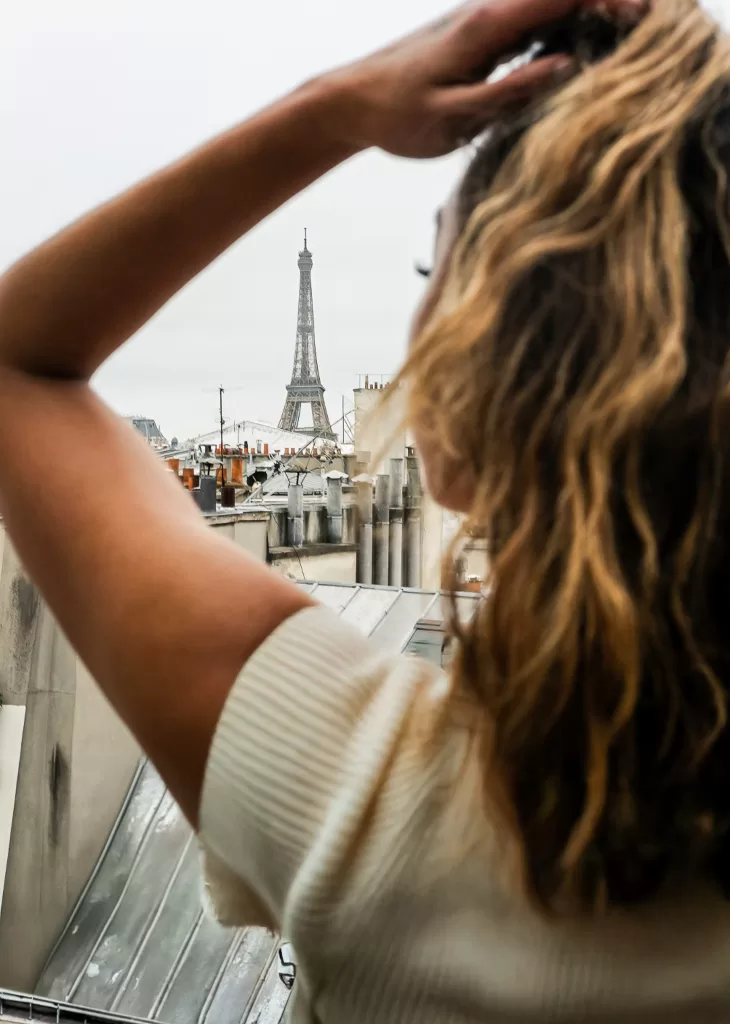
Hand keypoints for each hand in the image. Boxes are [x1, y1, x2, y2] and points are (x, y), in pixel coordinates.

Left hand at [326, 0, 645, 157]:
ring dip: (591, 16)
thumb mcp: (451, 117)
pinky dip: (567, 31)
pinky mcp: (485, 35)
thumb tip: (567, 66)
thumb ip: (508, 93)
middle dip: (611, 3)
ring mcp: (489, 20)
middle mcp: (491, 11)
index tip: (643, 20)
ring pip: (554, 5)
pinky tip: (583, 57)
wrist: (353, 100)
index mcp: (487, 24)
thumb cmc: (397, 114)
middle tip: (647, 33)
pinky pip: (538, 23)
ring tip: (625, 47)